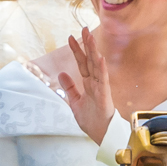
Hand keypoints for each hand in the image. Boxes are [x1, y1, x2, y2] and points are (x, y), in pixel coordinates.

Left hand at [58, 27, 114, 144]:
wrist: (102, 136)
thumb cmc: (92, 120)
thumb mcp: (75, 103)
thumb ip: (70, 88)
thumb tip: (61, 73)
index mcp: (89, 83)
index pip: (82, 63)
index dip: (76, 50)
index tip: (71, 37)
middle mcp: (95, 82)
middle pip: (90, 60)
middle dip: (86, 44)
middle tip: (84, 29)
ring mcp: (101, 87)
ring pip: (96, 66)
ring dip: (93, 51)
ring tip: (90, 37)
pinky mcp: (105, 95)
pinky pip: (103, 80)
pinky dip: (101, 69)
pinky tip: (99, 58)